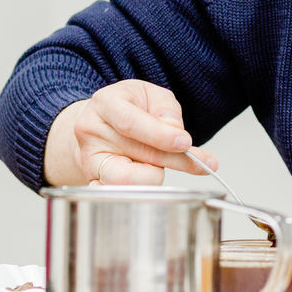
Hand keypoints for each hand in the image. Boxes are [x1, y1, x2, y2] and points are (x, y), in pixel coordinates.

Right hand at [62, 79, 216, 184]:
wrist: (100, 121)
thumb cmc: (129, 107)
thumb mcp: (152, 95)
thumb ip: (167, 110)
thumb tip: (176, 133)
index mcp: (105, 103)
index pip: (131, 123)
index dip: (161, 136)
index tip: (185, 143)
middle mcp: (92, 132)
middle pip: (136, 154)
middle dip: (174, 161)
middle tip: (201, 163)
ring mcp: (90, 160)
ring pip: (126, 181)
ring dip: (156, 176)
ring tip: (163, 165)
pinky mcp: (93, 181)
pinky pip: (117, 196)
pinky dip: (139, 191)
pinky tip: (150, 180)